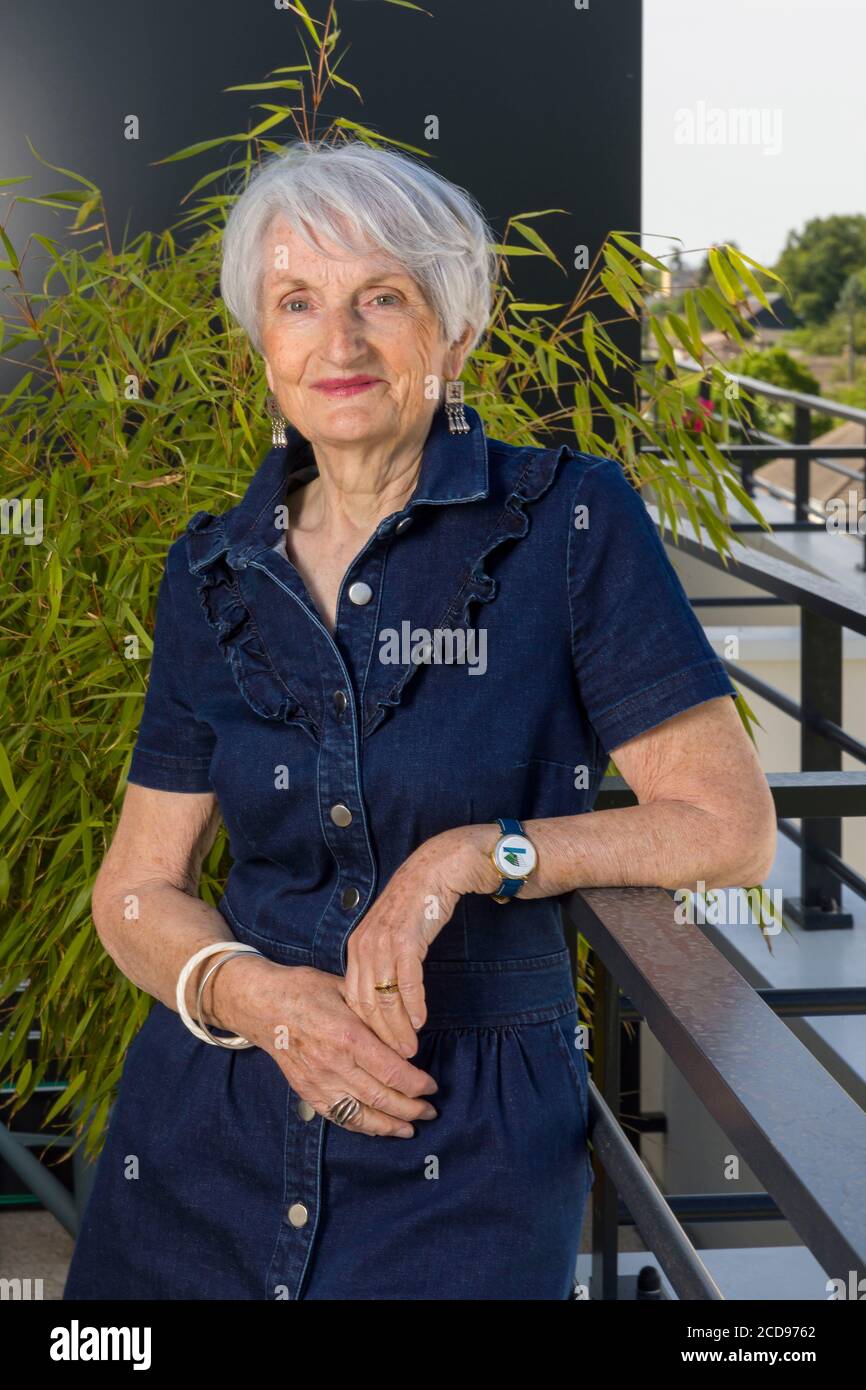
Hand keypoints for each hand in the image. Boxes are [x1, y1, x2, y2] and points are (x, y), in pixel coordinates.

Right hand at [217, 955, 438, 1138]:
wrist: (262, 1004)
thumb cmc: (305, 990)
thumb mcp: (345, 990)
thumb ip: (374, 1014)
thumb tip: (405, 1033)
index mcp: (348, 1036)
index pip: (392, 1071)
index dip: (417, 1084)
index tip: (432, 1086)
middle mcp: (335, 1064)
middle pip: (382, 1098)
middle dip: (412, 1108)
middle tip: (430, 1111)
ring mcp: (319, 1082)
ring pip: (362, 1115)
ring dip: (390, 1125)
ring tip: (411, 1127)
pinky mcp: (307, 1092)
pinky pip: (339, 1117)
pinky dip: (361, 1126)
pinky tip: (377, 1128)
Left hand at [344, 825, 499, 1054]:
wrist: (435, 870)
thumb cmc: (415, 906)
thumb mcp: (388, 935)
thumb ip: (380, 963)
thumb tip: (382, 1000)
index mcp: (357, 948)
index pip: (353, 999)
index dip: (366, 1028)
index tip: (379, 1050)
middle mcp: (364, 947)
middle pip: (366, 1004)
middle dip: (381, 1036)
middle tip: (395, 1060)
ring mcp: (383, 944)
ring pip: (385, 998)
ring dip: (398, 1028)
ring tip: (409, 1049)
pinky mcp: (406, 941)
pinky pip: (407, 983)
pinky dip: (414, 1006)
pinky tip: (421, 1021)